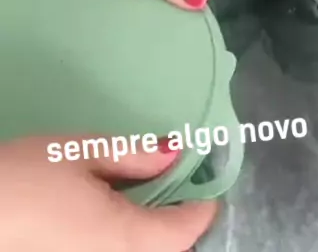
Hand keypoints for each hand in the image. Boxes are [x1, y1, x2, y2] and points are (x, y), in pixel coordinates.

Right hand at [0, 136, 216, 250]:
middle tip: (186, 182)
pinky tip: (124, 202)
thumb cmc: (28, 177)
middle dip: (182, 220)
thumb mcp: (83, 152)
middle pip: (167, 248)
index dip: (203, 209)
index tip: (212, 183)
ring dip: (159, 226)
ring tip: (158, 187)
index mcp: (124, 237)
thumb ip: (134, 155)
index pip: (182, 233)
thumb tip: (174, 155)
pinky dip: (135, 230)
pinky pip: (121, 249)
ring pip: (143, 249)